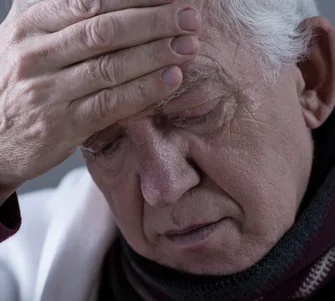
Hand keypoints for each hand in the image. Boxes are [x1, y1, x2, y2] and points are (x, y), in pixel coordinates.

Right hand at [0, 0, 199, 187]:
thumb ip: (56, 16)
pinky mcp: (62, 126)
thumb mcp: (23, 42)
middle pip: (104, 31)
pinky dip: (143, 90)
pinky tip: (170, 79)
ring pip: (110, 67)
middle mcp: (36, 55)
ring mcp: (48, 92)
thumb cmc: (16, 88)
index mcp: (29, 27)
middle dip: (152, 21)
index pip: (89, 2)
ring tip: (188, 45)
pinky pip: (110, 104)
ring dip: (155, 54)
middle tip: (189, 17)